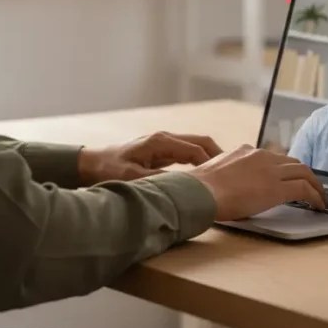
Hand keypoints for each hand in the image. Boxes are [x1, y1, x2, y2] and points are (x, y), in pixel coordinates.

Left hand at [77, 131, 223, 184]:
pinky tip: (207, 175)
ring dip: (211, 158)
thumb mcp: (133, 178)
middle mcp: (165, 138)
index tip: (224, 178)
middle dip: (219, 155)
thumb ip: (158, 181)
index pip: (196, 149)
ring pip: (196, 147)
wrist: (93, 163)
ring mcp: (164, 143)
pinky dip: (200, 161)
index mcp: (161, 142)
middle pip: (201, 142)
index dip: (212, 163)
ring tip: (226, 175)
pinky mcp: (162, 151)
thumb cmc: (110, 169)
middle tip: (234, 173)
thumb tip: (181, 188)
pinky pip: (188, 154)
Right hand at [187, 144, 325, 220]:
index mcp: (245, 151)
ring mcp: (271, 170)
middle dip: (305, 174)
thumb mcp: (215, 171)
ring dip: (315, 184)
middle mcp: (261, 156)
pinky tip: (319, 205)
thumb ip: (227, 172)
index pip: (273, 157)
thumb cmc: (201, 187)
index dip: (284, 168)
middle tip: (311, 186)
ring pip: (303, 172)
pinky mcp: (278, 188)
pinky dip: (315, 196)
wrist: (201, 191)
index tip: (288, 177)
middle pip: (293, 162)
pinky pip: (305, 189)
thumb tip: (226, 183)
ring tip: (320, 197)